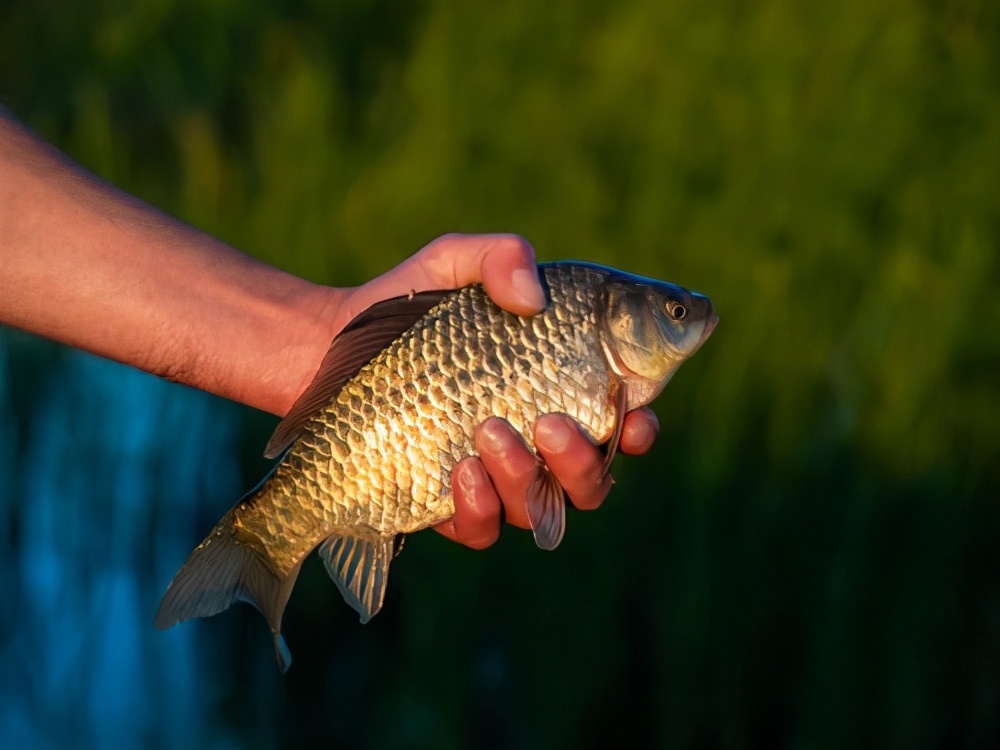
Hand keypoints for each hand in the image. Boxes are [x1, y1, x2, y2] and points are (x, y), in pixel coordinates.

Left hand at [334, 233, 659, 549]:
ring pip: (540, 510)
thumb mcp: (453, 263)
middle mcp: (533, 443)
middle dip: (581, 462)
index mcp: (555, 390)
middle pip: (591, 481)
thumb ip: (500, 257)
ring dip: (526, 478)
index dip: (639, 428)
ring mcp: (493, 478)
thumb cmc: (408, 305)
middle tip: (549, 422)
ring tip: (489, 431)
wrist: (327, 346)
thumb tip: (532, 297)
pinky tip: (459, 469)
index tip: (636, 417)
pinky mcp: (446, 504)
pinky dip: (479, 507)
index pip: (620, 422)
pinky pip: (481, 528)